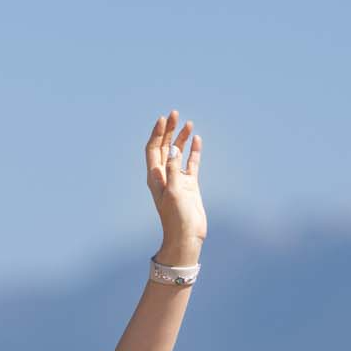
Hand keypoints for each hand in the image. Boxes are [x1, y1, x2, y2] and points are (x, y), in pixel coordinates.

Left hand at [146, 110, 205, 259]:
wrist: (187, 236)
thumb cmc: (177, 217)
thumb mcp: (174, 192)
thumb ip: (173, 169)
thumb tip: (173, 149)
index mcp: (155, 177)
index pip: (153, 149)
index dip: (157, 133)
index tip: (164, 119)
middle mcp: (164, 176)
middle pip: (164, 147)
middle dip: (168, 130)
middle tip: (175, 114)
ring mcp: (177, 180)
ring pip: (178, 153)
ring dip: (182, 138)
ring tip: (189, 123)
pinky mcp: (190, 185)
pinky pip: (191, 164)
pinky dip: (193, 151)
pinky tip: (197, 139)